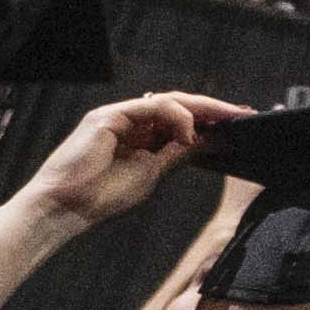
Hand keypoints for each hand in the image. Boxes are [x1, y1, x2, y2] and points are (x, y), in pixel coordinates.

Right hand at [13, 90, 242, 225]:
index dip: (211, 118)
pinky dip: (175, 116)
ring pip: (169, 101)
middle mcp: (130, 121)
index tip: (241, 122)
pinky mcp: (108, 116)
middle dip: (214, 108)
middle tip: (244, 113)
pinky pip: (151, 106)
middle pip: (179, 105)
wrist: (65, 208)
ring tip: (226, 119)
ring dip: (202, 109)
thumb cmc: (101, 196)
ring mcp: (118, 116)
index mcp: (140, 135)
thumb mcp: (151, 172)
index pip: (181, 119)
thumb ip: (177, 154)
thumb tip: (209, 140)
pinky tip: (189, 132)